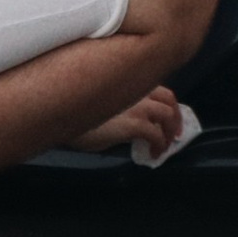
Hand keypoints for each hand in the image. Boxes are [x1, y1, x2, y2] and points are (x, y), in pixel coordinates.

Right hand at [67, 85, 184, 157]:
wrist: (62, 114)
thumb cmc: (75, 108)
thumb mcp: (102, 101)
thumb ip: (120, 104)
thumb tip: (130, 120)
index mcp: (130, 81)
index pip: (159, 88)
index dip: (168, 104)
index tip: (169, 118)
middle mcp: (137, 89)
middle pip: (169, 99)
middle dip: (176, 117)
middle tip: (174, 134)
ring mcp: (137, 105)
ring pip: (167, 115)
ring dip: (169, 133)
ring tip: (165, 147)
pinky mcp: (133, 123)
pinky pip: (156, 135)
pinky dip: (159, 145)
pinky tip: (153, 155)